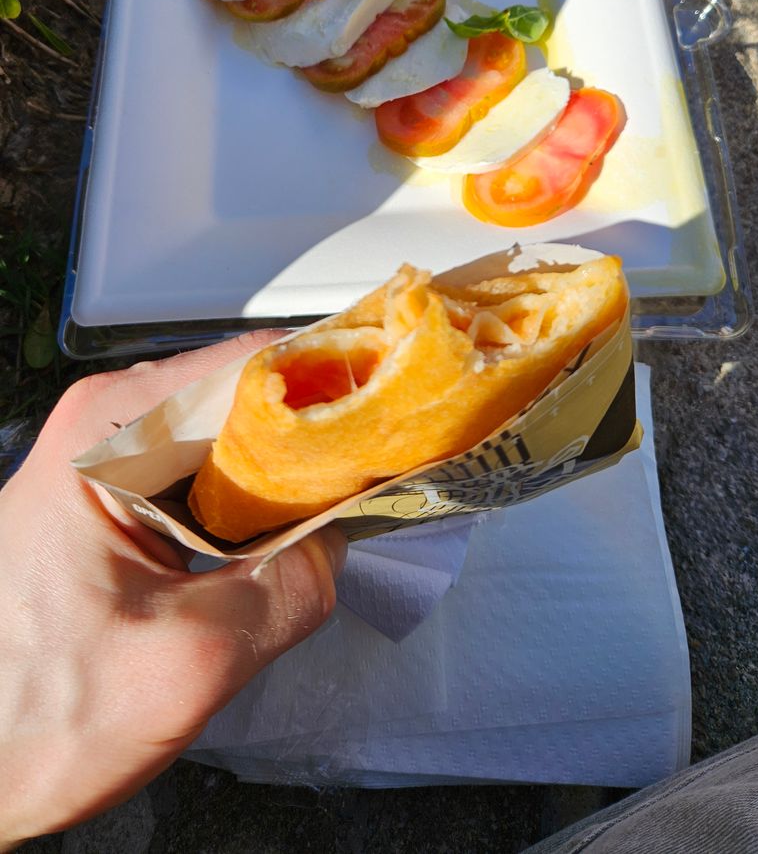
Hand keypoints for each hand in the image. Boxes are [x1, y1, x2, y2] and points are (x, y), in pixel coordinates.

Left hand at [0, 336, 345, 848]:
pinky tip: (296, 534)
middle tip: (387, 464)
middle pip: (243, 397)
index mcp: (108, 432)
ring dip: (291, 472)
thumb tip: (347, 544)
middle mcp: (106, 427)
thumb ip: (288, 592)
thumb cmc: (29, 720)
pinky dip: (257, 501)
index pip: (246, 366)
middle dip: (317, 432)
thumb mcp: (187, 662)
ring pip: (233, 439)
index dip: (329, 383)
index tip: (392, 408)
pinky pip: (209, 477)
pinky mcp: (118, 498)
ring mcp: (110, 460)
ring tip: (354, 499)